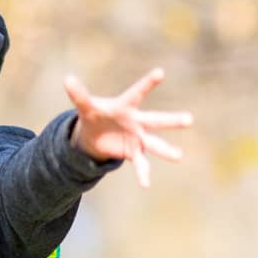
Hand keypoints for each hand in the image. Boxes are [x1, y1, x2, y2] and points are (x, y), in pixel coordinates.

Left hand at [64, 68, 192, 189]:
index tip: (160, 72)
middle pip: (155, 120)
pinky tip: (145, 185)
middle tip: (189, 119)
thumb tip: (67, 79)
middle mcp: (136, 122)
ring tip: (179, 156)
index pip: (137, 93)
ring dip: (166, 150)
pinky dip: (143, 174)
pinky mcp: (133, 152)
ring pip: (154, 144)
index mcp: (126, 107)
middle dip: (171, 121)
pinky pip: (140, 164)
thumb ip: (79, 95)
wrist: (95, 135)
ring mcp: (137, 138)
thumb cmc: (95, 115)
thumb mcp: (85, 107)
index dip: (148, 83)